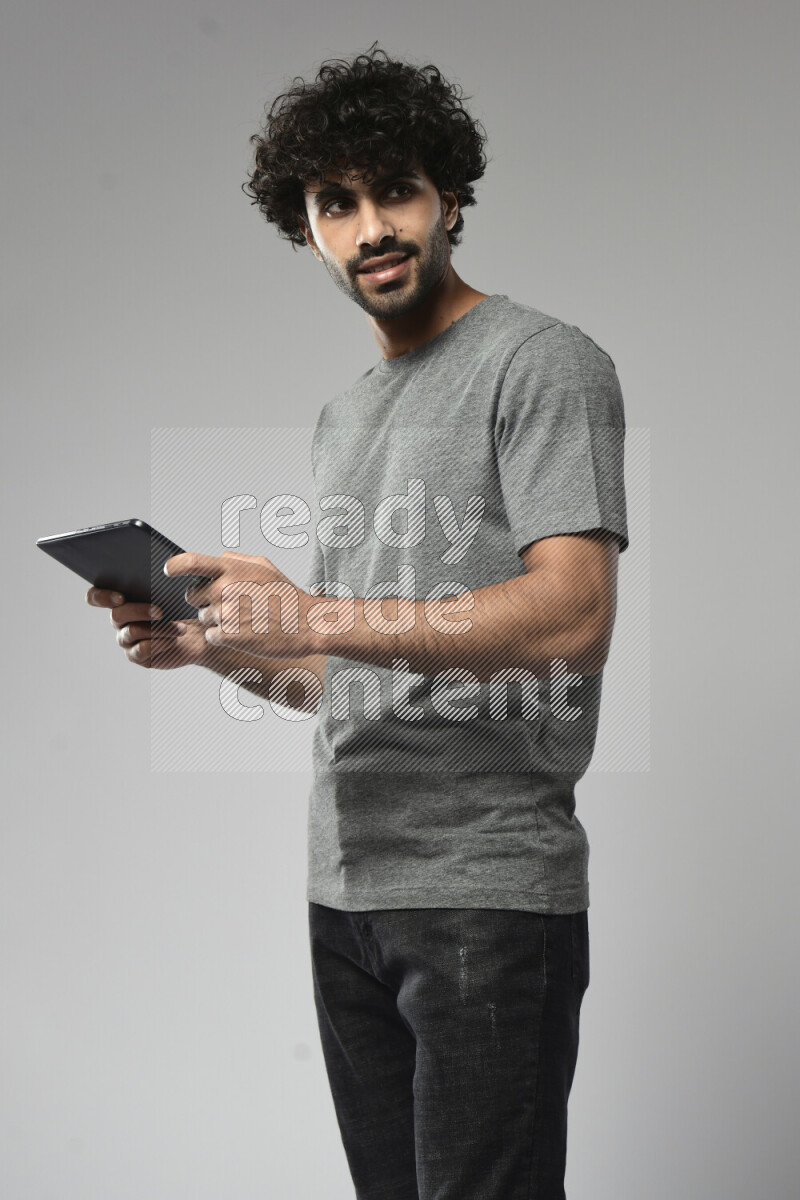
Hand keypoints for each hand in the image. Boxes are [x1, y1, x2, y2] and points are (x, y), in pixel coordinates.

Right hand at [86, 587, 208, 669]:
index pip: (95, 596)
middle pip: (115, 616)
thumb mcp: (175, 588)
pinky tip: (174, 639)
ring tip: (180, 627)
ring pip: (131, 632)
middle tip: (160, 611)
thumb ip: (161, 577)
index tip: (121, 597)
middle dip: (138, 611)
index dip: (101, 597)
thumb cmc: (185, 606)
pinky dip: (160, 643)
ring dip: (157, 628)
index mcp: (121, 598)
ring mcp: (126, 639)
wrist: (200, 633)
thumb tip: (160, 562)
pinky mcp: (137, 655)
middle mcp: (119, 619)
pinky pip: (142, 650)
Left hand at [163, 550, 317, 660]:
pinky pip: (211, 636)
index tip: (168, 570)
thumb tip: (218, 557)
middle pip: (192, 595)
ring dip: (217, 621)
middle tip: (230, 605)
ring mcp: (227, 613)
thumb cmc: (287, 597)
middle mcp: (226, 588)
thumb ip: (237, 560)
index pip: (190, 561)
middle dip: (204, 601)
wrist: (308, 624)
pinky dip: (224, 637)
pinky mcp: (230, 636)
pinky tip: (244, 633)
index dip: (174, 566)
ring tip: (244, 620)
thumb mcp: (265, 567)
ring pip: (203, 618)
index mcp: (233, 568)